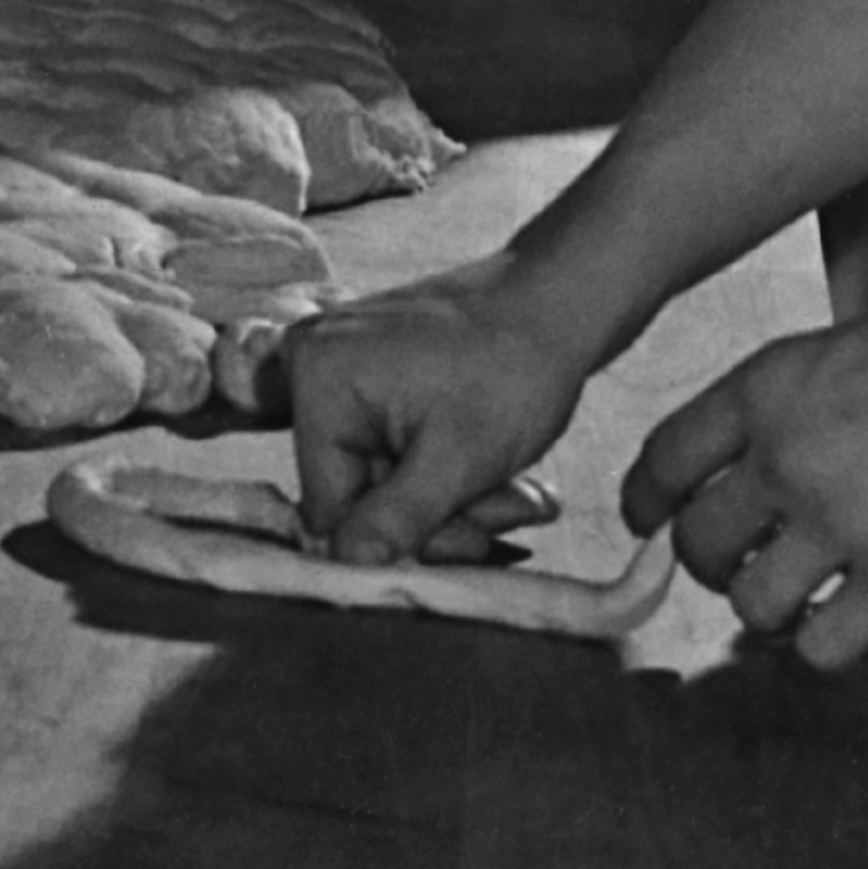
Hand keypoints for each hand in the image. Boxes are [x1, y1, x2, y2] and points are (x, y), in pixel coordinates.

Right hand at [286, 252, 612, 569]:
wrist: (557, 303)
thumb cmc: (513, 369)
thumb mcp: (460, 459)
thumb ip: (397, 518)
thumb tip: (347, 564)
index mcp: (318, 377)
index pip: (330, 506)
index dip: (396, 536)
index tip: (470, 535)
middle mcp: (310, 364)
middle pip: (358, 495)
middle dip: (438, 518)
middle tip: (510, 509)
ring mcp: (338, 364)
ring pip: (383, 480)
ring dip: (452, 501)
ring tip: (517, 489)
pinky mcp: (366, 371)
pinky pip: (391, 449)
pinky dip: (444, 471)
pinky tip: (494, 467)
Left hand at [625, 291, 867, 671]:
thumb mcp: (844, 354)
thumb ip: (786, 411)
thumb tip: (743, 474)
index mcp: (766, 390)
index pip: (662, 461)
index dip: (648, 504)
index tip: (651, 526)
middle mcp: (788, 454)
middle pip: (696, 543)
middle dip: (714, 567)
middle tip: (750, 569)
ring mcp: (843, 520)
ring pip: (751, 605)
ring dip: (773, 614)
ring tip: (809, 604)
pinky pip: (825, 646)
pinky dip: (831, 650)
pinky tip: (859, 631)